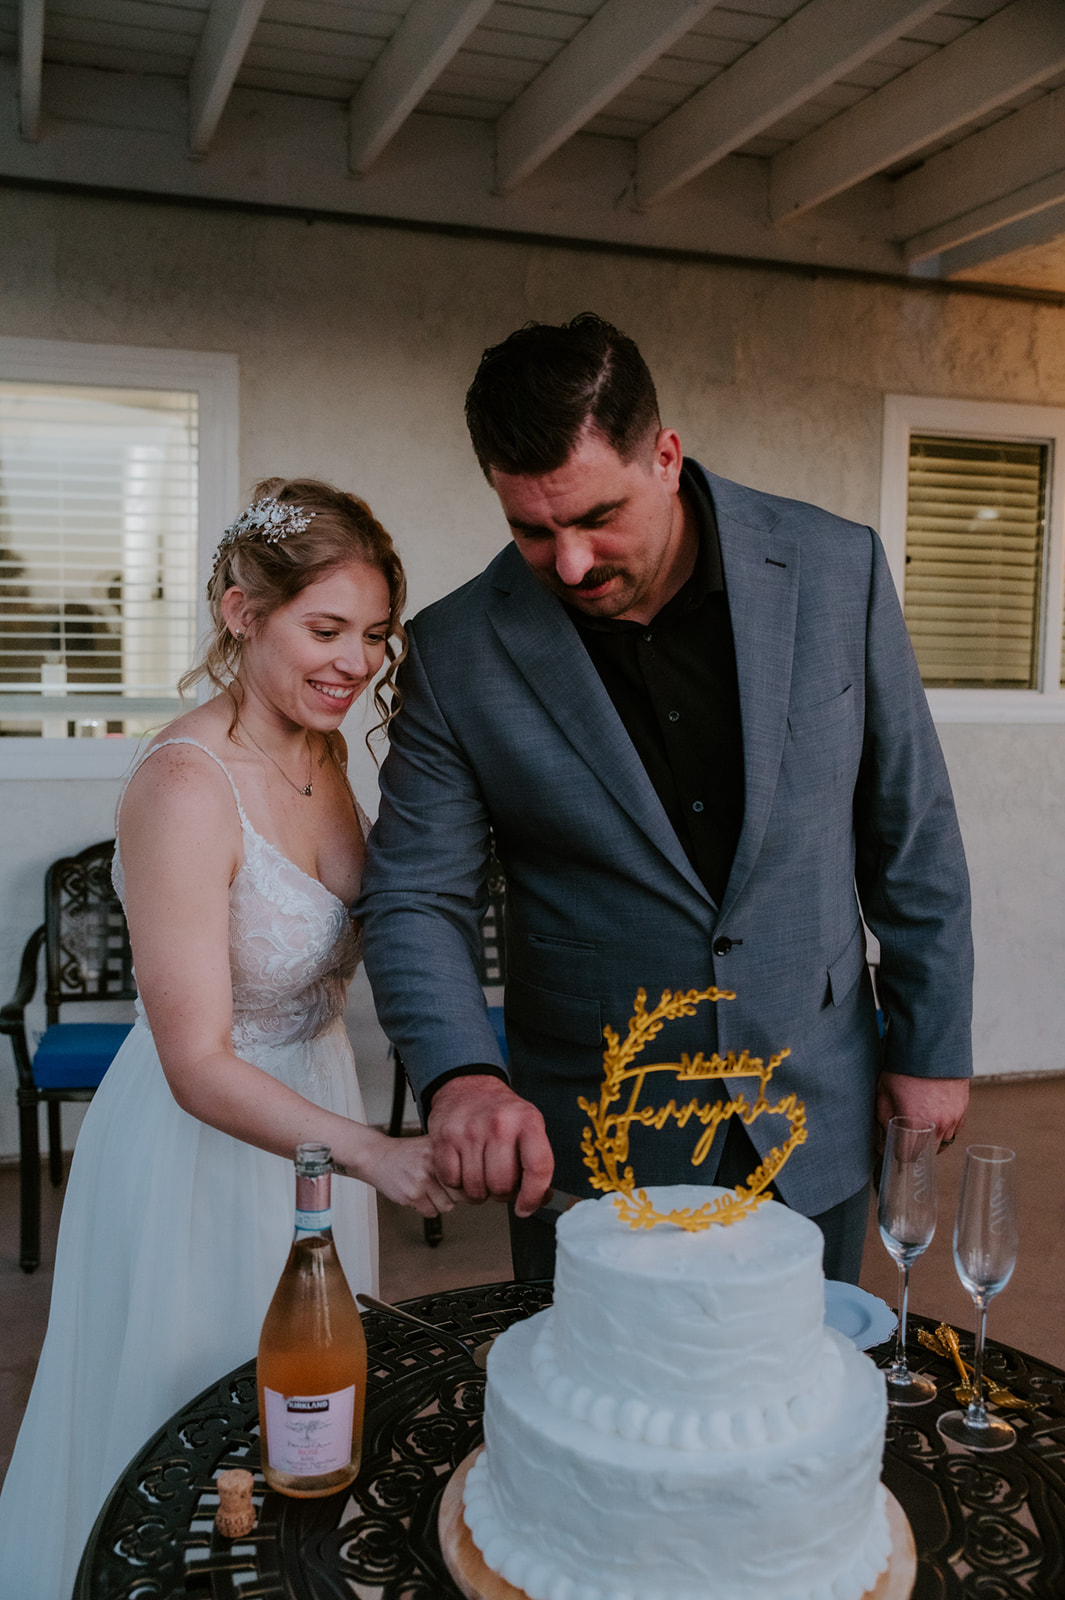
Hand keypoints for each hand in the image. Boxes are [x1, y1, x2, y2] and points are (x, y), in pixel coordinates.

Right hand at [342, 1131, 458, 1217]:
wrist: (377, 1156)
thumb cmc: (407, 1153)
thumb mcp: (432, 1144)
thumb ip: (454, 1156)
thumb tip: (480, 1177)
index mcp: (442, 1148)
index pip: (469, 1174)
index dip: (468, 1183)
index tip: (465, 1185)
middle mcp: (433, 1162)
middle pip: (461, 1193)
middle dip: (455, 1194)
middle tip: (443, 1187)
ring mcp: (422, 1179)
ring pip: (447, 1206)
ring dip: (439, 1202)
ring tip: (428, 1190)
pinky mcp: (412, 1194)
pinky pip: (431, 1212)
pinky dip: (426, 1208)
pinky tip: (418, 1194)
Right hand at [427, 1075, 553, 1217]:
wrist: (468, 1087)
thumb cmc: (500, 1112)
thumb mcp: (529, 1125)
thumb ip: (537, 1161)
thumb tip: (541, 1199)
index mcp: (527, 1121)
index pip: (538, 1168)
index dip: (533, 1196)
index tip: (526, 1207)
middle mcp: (499, 1124)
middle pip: (502, 1185)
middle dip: (501, 1193)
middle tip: (499, 1183)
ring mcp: (469, 1131)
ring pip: (475, 1189)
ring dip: (478, 1191)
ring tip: (481, 1174)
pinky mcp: (444, 1139)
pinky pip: (451, 1181)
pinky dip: (456, 1183)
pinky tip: (463, 1169)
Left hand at [876, 1073, 969, 1152]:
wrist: (931, 1046)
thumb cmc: (904, 1067)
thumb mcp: (884, 1093)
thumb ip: (883, 1120)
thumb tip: (882, 1138)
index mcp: (915, 1123)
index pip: (906, 1156)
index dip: (894, 1153)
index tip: (887, 1146)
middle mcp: (937, 1125)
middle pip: (925, 1153)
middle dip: (912, 1148)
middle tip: (901, 1136)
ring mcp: (953, 1118)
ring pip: (942, 1143)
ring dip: (929, 1140)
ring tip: (918, 1126)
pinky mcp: (962, 1110)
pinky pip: (954, 1130)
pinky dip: (943, 1129)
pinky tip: (932, 1118)